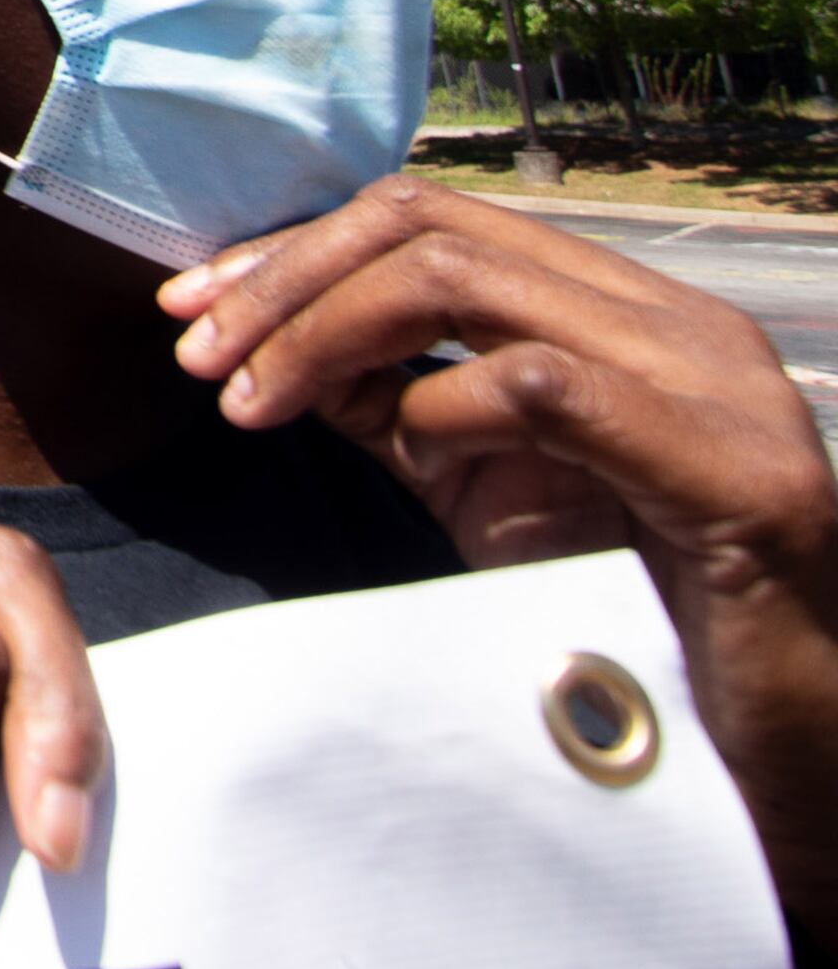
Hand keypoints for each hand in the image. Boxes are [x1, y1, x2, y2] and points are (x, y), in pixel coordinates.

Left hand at [168, 176, 837, 936]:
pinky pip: (542, 383)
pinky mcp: (730, 467)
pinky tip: (404, 449)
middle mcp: (674, 320)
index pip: (428, 219)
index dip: (294, 253)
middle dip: (288, 280)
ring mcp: (712, 383)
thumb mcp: (496, 493)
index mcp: (626, 311)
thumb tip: (275, 353)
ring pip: (468, 279)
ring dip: (327, 332)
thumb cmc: (644, 620)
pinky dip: (442, 403)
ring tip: (249, 404)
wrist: (795, 749)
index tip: (192, 310)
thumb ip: (404, 413)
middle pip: (429, 225)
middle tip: (196, 352)